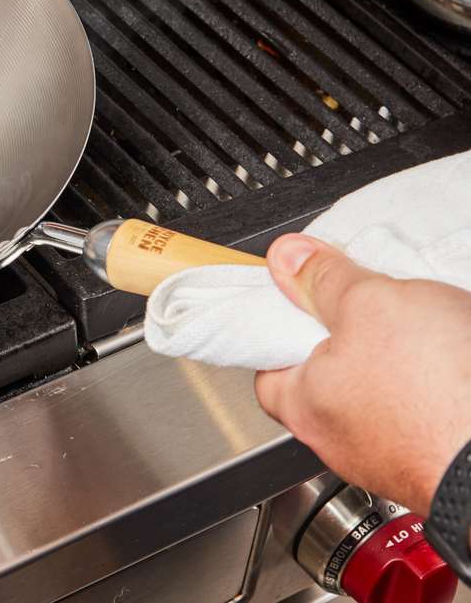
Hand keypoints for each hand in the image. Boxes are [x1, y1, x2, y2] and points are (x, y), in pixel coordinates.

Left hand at [254, 235, 470, 513]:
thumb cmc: (441, 397)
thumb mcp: (370, 304)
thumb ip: (324, 279)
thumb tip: (288, 257)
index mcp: (304, 405)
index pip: (268, 365)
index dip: (283, 329)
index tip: (301, 301)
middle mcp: (343, 442)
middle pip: (331, 377)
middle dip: (353, 341)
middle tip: (375, 310)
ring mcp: (395, 458)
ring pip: (384, 396)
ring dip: (403, 365)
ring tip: (425, 333)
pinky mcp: (439, 461)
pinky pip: (427, 412)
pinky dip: (438, 387)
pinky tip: (456, 361)